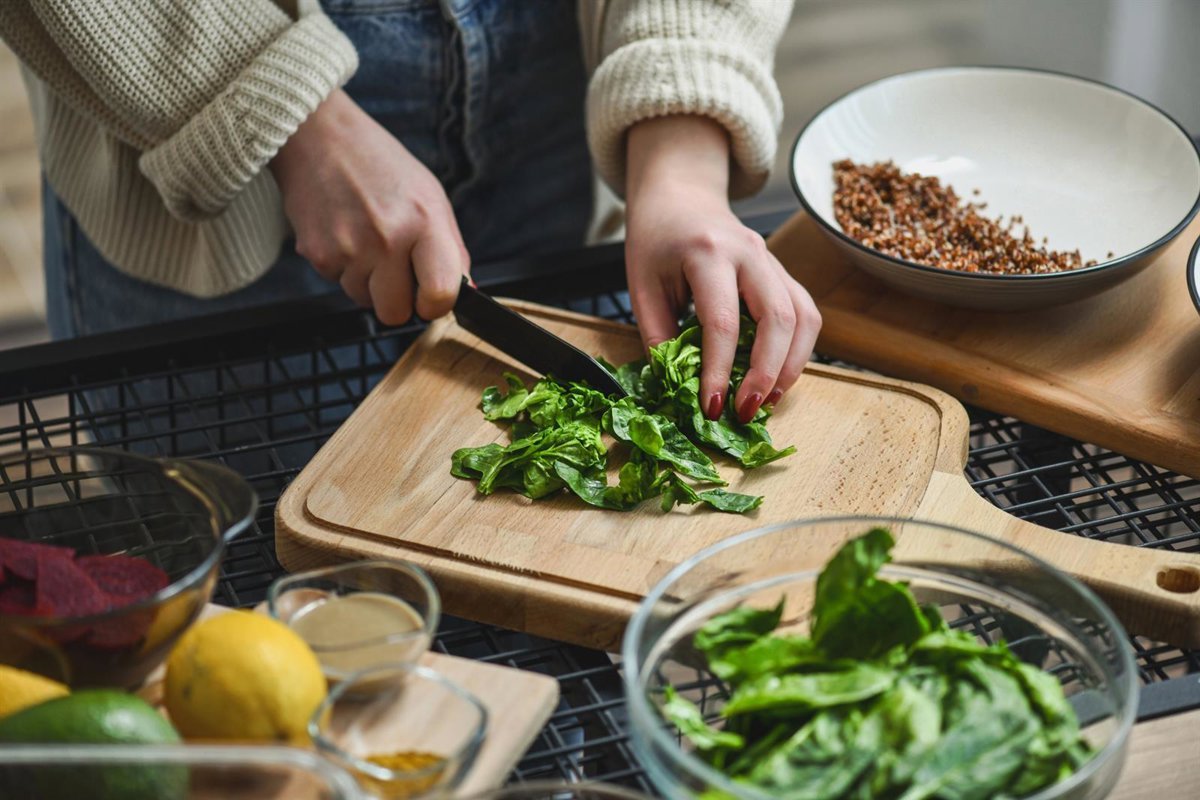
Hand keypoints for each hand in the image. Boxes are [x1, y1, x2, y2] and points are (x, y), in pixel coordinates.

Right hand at [270, 90, 468, 323]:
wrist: (319, 138)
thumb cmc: (380, 166)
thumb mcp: (430, 197)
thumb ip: (451, 249)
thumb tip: (467, 290)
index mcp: (424, 222)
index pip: (440, 293)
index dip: (436, 304)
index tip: (430, 296)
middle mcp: (387, 238)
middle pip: (396, 313)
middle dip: (397, 299)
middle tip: (393, 267)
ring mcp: (349, 248)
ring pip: (364, 300)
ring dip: (367, 280)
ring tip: (365, 238)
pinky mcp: (317, 254)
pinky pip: (338, 284)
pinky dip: (342, 266)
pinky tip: (344, 233)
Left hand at [624, 116, 820, 423]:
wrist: (680, 196)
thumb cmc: (656, 240)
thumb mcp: (641, 285)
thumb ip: (658, 335)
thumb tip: (676, 387)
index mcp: (707, 253)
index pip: (722, 322)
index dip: (720, 370)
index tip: (712, 407)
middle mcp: (749, 254)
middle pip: (778, 318)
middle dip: (766, 373)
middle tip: (746, 411)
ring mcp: (773, 261)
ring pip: (803, 317)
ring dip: (791, 366)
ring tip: (768, 400)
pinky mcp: (783, 273)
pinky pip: (805, 313)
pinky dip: (798, 350)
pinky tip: (778, 376)